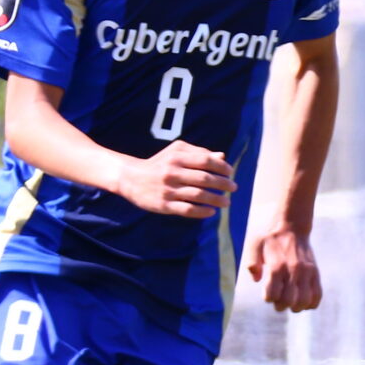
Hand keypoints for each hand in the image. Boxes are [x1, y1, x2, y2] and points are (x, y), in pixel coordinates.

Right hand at [117, 141, 234, 218]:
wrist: (131, 178)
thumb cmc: (159, 163)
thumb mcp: (176, 152)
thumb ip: (198, 153)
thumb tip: (222, 156)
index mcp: (177, 157)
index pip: (205, 160)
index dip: (221, 166)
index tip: (230, 172)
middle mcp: (172, 173)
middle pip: (204, 178)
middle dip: (223, 184)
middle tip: (234, 188)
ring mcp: (168, 190)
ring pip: (198, 195)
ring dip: (216, 199)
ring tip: (227, 202)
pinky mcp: (164, 205)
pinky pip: (186, 209)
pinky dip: (201, 212)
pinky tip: (211, 212)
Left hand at [245, 224, 321, 311]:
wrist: (292, 227)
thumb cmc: (269, 239)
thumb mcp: (254, 245)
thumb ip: (252, 262)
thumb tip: (256, 279)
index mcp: (277, 265)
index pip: (272, 294)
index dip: (269, 298)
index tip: (267, 294)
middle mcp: (294, 269)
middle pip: (289, 301)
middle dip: (281, 306)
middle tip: (278, 301)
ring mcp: (307, 272)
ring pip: (304, 301)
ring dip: (296, 307)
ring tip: (291, 302)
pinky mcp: (315, 273)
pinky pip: (317, 295)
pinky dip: (310, 303)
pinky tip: (303, 300)